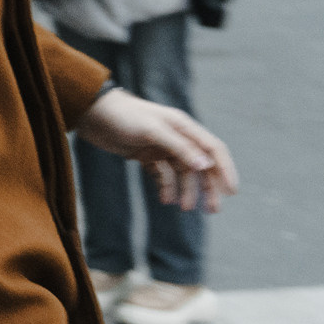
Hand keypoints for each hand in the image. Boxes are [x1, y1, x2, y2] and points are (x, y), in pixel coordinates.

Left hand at [78, 88, 237, 211]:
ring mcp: (160, 146)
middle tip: (212, 210)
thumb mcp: (152, 131)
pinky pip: (162, 174)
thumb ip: (179, 147)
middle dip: (207, 187)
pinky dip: (166, 187)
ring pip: (181, 173)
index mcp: (183, 127)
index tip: (232, 192)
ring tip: (182, 208)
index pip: (213, 149)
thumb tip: (205, 166)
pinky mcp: (145, 154)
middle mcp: (176, 136)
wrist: (92, 113)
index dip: (225, 169)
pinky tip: (165, 199)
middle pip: (200, 165)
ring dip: (185, 190)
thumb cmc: (123, 116)